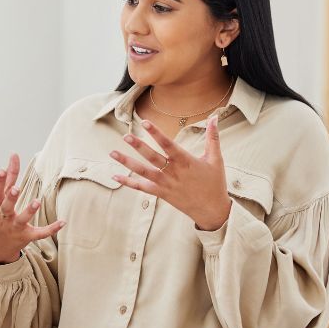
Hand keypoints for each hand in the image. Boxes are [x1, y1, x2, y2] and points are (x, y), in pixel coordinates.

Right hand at [0, 154, 63, 264]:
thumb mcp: (0, 198)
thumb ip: (9, 177)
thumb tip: (14, 154)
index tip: (1, 169)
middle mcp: (4, 217)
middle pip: (6, 207)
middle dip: (11, 198)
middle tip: (16, 188)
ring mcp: (15, 228)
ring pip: (21, 220)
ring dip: (29, 211)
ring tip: (37, 201)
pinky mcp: (26, 237)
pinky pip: (39, 234)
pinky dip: (51, 229)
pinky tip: (63, 222)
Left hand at [110, 117, 230, 231]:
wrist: (212, 210)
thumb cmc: (215, 183)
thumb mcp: (216, 159)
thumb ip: (213, 137)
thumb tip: (214, 117)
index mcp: (186, 162)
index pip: (168, 144)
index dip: (156, 133)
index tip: (145, 122)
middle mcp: (173, 173)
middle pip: (152, 157)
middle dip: (138, 146)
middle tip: (125, 136)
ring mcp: (166, 184)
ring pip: (143, 172)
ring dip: (127, 162)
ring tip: (113, 153)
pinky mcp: (161, 194)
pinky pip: (142, 188)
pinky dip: (128, 182)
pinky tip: (115, 176)